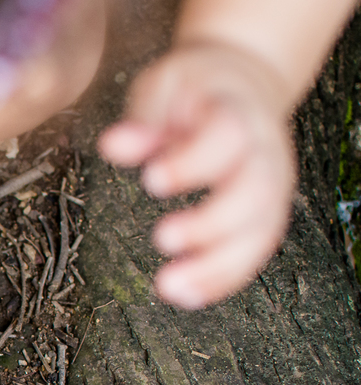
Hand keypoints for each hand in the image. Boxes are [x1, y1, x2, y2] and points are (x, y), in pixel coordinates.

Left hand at [98, 41, 294, 308]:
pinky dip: (223, 278)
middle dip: (211, 222)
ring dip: (218, 265)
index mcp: (238, 111)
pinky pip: (253, 252)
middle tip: (162, 238)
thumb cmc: (193, 89)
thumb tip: (112, 144)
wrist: (241, 86)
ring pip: (260, 232)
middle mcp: (266, 151)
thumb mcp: (163, 87)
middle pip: (255, 191)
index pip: (228, 135)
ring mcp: (272, 186)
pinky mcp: (265, 214)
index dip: (193, 160)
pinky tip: (187, 297)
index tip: (150, 180)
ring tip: (170, 287)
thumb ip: (144, 119)